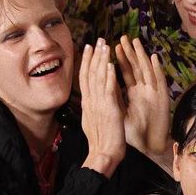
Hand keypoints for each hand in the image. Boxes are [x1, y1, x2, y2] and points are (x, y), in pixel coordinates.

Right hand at [79, 40, 126, 177]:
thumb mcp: (93, 120)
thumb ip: (94, 106)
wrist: (102, 155)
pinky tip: (110, 63)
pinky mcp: (109, 109)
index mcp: (87, 104)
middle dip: (93, 55)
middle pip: (89, 73)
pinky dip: (108, 75)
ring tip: (105, 45)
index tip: (88, 48)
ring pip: (98, 78)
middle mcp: (90, 101)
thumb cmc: (101, 141)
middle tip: (97, 40)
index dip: (86, 62)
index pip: (84, 78)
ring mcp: (99, 104)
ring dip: (101, 60)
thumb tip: (92, 97)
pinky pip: (108, 89)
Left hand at [116, 36, 169, 154]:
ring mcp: (154, 94)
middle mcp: (145, 91)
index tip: (110, 47)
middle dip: (129, 53)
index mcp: (134, 94)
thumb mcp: (119, 113)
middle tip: (123, 38)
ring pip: (147, 71)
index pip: (125, 73)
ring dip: (142, 56)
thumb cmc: (134, 134)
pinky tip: (153, 58)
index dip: (119, 60)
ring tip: (135, 42)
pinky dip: (156, 70)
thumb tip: (101, 88)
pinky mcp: (162, 100)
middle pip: (136, 68)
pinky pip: (159, 82)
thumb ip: (113, 99)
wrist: (149, 148)